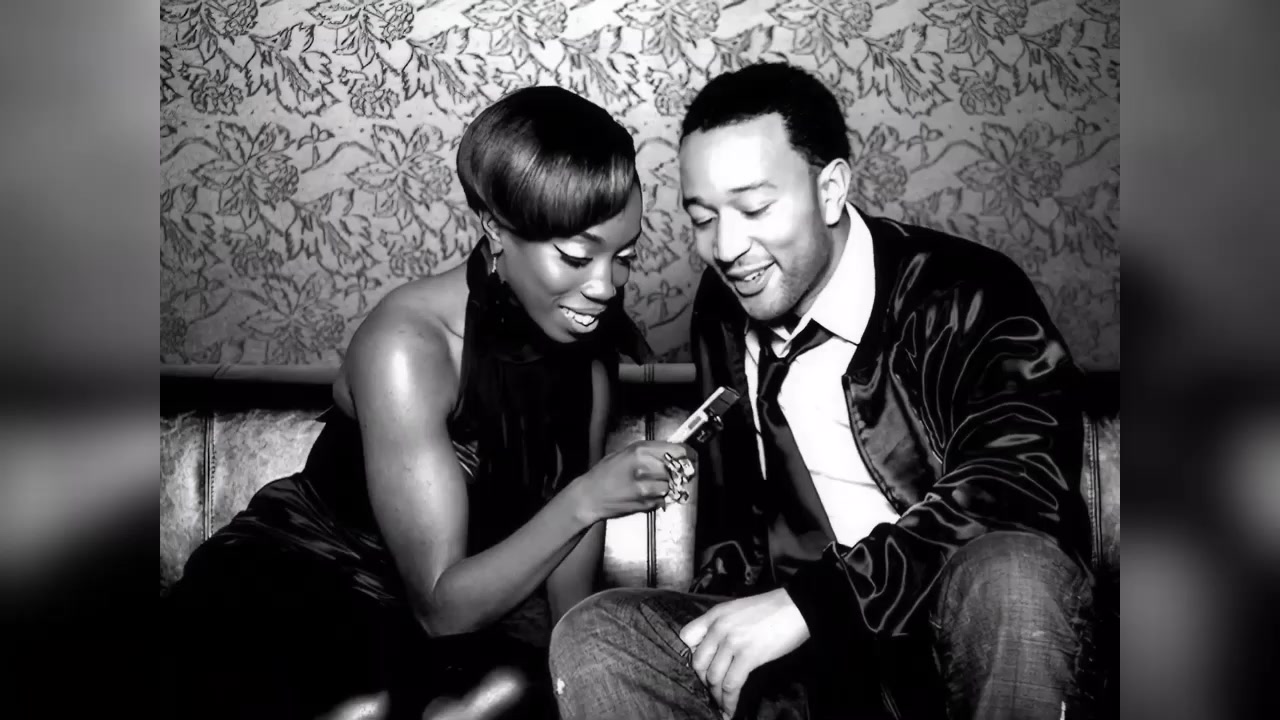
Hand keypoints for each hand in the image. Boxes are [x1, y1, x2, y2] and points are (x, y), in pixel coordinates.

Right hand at [577, 440, 691, 522]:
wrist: (589, 496)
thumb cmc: (605, 473)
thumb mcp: (625, 453)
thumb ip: (648, 452)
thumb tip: (673, 451)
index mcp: (640, 451)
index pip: (678, 451)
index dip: (688, 455)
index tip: (691, 458)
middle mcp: (645, 468)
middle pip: (677, 470)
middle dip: (676, 473)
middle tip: (671, 474)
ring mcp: (646, 488)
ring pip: (671, 486)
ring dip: (666, 487)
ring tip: (651, 485)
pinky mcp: (645, 503)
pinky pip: (662, 500)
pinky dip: (658, 499)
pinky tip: (645, 495)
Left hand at [678, 589, 809, 718]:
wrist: (796, 607)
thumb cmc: (771, 608)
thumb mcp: (737, 610)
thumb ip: (722, 626)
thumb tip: (716, 649)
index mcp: (715, 615)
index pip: (686, 637)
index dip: (691, 654)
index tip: (702, 666)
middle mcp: (719, 628)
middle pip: (698, 662)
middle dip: (704, 680)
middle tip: (713, 689)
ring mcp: (732, 642)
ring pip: (713, 677)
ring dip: (716, 695)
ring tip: (722, 704)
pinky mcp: (748, 656)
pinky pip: (731, 684)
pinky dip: (729, 701)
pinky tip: (730, 710)